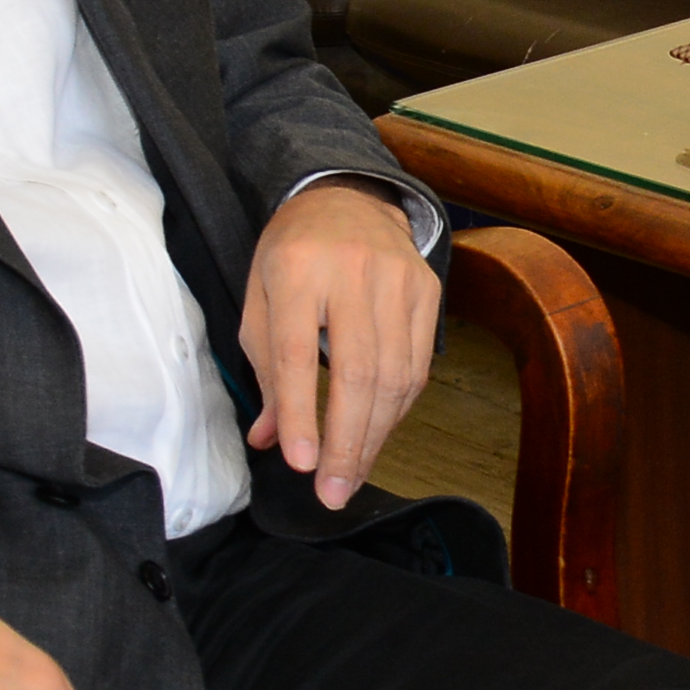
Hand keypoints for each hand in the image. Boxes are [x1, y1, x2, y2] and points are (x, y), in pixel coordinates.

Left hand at [240, 179, 443, 511]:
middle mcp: (352, 272)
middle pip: (357, 373)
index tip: (300, 464)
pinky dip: (397, 410)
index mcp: (296, 271)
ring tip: (351, 476)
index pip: (297, 353)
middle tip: (332, 492)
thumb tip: (270, 438)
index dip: (300, 412)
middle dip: (346, 443)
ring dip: (374, 436)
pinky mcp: (428, 290)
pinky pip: (417, 366)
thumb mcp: (261, 300)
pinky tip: (377, 434)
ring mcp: (398, 280)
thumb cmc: (293, 256)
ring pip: (394, 377)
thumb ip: (264, 368)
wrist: (347, 197)